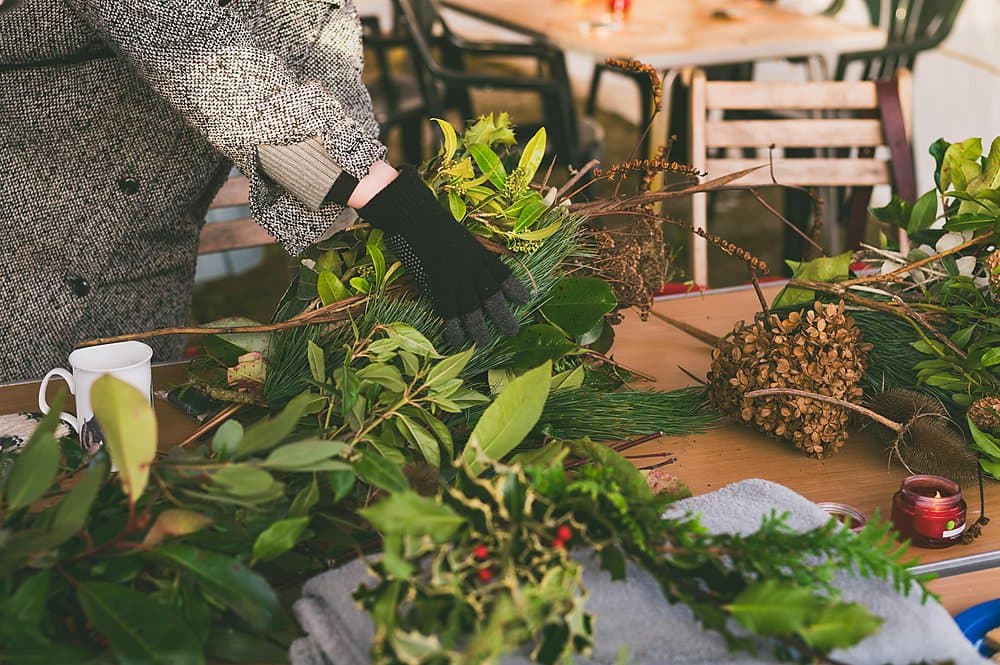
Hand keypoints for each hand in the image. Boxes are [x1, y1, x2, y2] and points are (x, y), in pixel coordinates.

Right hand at [358, 166, 530, 346]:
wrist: (417, 217)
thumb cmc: (435, 223)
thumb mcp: (460, 237)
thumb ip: (469, 252)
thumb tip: (474, 266)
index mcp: (479, 254)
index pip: (502, 274)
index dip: (515, 288)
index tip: (527, 300)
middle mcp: (473, 267)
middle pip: (493, 296)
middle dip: (503, 316)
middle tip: (512, 332)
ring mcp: (456, 277)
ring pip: (473, 308)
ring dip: (480, 327)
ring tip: (486, 342)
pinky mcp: (438, 283)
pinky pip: (449, 310)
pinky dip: (453, 327)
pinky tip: (457, 340)